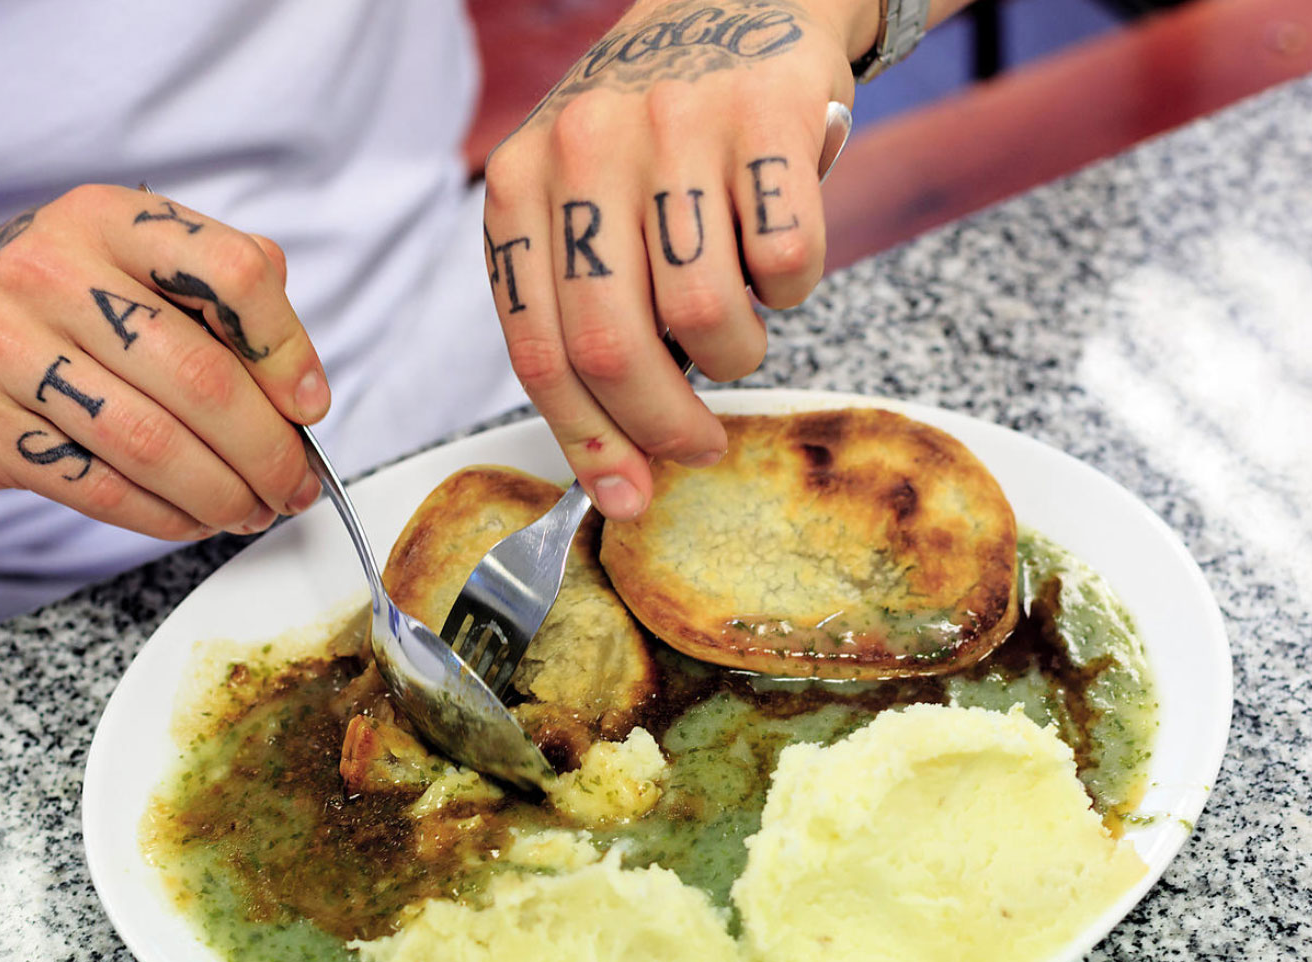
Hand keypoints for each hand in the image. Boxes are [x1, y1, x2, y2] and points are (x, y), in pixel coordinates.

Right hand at [0, 185, 326, 539]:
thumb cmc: (58, 301)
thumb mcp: (129, 257)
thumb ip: (220, 294)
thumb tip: (302, 388)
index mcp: (107, 220)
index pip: (232, 274)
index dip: (287, 350)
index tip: (310, 404)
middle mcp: (49, 273)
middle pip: (201, 379)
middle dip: (268, 450)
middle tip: (296, 486)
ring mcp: (5, 348)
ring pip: (154, 445)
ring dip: (223, 494)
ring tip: (254, 510)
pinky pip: (101, 488)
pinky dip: (166, 516)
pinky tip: (195, 518)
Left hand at [482, 0, 870, 519]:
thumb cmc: (650, 138)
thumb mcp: (575, 202)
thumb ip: (577, 312)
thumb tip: (616, 472)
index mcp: (518, 183)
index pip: (538, 349)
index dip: (586, 441)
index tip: (627, 497)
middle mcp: (585, 147)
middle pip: (613, 345)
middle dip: (664, 425)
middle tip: (698, 446)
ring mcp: (675, 124)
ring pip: (706, 312)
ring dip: (735, 352)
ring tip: (738, 325)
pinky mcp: (766, 113)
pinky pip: (785, 259)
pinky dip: (792, 285)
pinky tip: (776, 257)